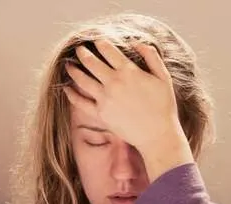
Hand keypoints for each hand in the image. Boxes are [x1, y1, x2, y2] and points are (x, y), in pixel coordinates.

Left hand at [63, 39, 182, 150]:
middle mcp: (114, 82)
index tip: (97, 41)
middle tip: (80, 49)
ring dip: (73, 70)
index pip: (109, 50)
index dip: (101, 43)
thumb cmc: (164, 107)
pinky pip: (80, 102)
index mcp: (129, 72)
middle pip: (91, 62)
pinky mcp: (101, 114)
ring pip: (82, 79)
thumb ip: (152, 57)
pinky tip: (67, 89)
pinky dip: (71, 94)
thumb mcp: (164, 78)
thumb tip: (138, 43)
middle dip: (83, 53)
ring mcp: (105, 98)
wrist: (157, 135)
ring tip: (69, 65)